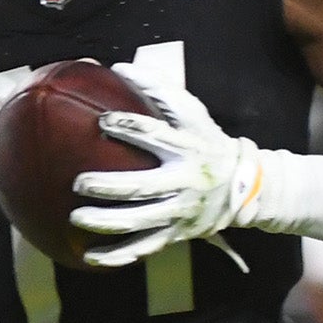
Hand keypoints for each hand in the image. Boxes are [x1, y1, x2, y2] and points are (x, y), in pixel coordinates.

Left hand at [67, 76, 264, 267]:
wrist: (245, 186)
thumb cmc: (208, 142)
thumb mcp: (194, 114)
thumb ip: (161, 91)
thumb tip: (121, 66)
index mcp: (186, 149)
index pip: (155, 136)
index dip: (129, 127)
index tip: (103, 121)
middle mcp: (183, 183)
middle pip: (141, 187)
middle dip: (108, 186)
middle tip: (79, 183)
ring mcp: (180, 212)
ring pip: (139, 221)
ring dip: (106, 222)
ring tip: (76, 217)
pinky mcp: (176, 234)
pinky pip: (143, 248)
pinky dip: (117, 255)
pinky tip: (89, 256)